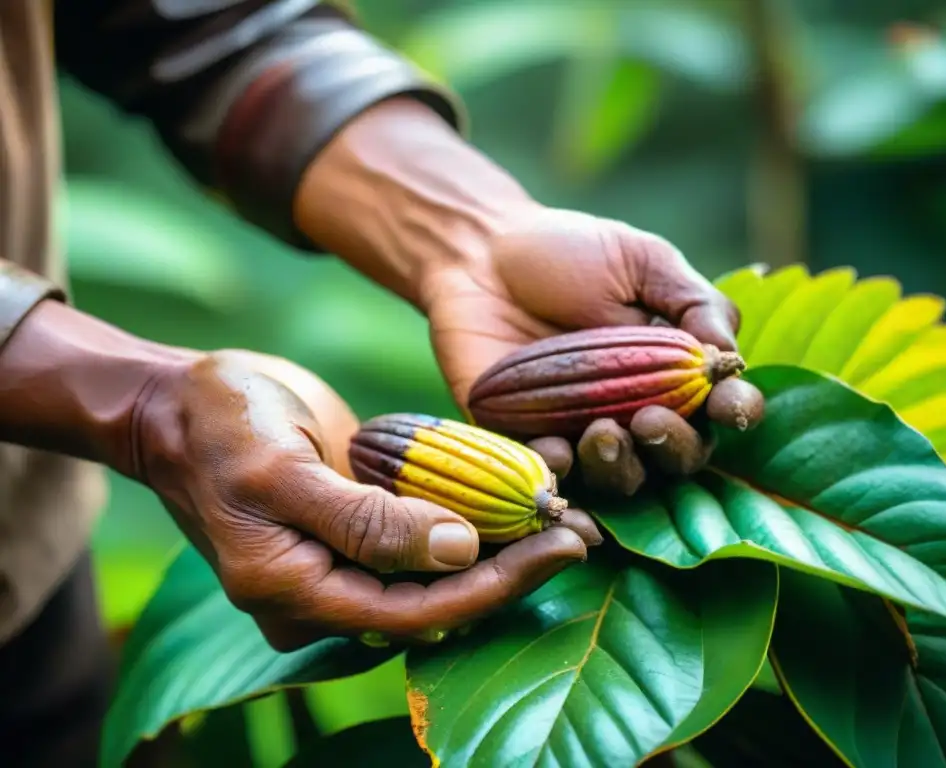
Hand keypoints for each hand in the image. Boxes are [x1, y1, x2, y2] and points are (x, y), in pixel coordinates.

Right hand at [133, 349, 596, 650]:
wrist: (181, 403)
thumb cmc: (221, 427)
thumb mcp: (281, 469)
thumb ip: (362, 519)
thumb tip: (456, 551)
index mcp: (297, 594)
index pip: (415, 611)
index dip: (495, 586)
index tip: (564, 548)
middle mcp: (324, 594)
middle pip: (434, 600)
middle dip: (511, 571)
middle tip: (584, 534)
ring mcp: (341, 562)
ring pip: (435, 572)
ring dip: (500, 547)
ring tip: (568, 517)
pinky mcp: (356, 528)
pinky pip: (422, 535)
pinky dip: (470, 518)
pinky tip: (520, 497)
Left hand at [422, 206, 757, 495]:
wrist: (480, 254)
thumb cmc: (570, 253)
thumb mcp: (644, 261)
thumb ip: (694, 302)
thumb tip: (729, 356)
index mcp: (676, 373)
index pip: (720, 409)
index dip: (734, 412)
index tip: (729, 404)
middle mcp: (637, 413)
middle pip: (677, 458)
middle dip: (675, 448)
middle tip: (650, 422)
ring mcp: (582, 435)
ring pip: (620, 480)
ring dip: (620, 467)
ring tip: (603, 432)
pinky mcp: (527, 443)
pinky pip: (549, 474)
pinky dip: (557, 471)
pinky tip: (556, 452)